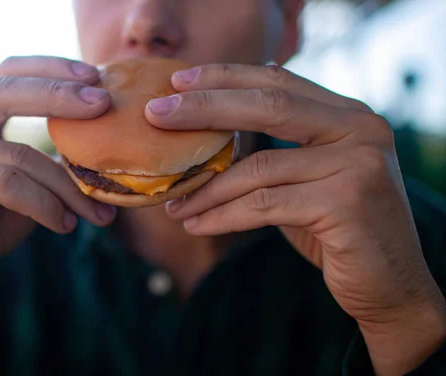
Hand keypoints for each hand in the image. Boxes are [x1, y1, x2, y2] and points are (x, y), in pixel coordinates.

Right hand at [0, 56, 116, 339]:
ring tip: (96, 213)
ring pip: (20, 155)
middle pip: (7, 92)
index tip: (95, 75)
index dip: (51, 68)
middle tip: (104, 104)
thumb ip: (47, 162)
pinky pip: (9, 185)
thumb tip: (101, 148)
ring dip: (67, 187)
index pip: (9, 73)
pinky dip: (45, 205)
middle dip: (61, 95)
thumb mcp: (24, 185)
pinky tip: (63, 225)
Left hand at [147, 64, 445, 374]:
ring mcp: (357, 163)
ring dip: (205, 186)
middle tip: (156, 115)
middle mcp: (359, 129)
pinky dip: (222, 215)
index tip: (177, 82)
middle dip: (203, 108)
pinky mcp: (346, 202)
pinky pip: (263, 205)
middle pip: (266, 106)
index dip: (224, 78)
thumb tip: (215, 130)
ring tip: (173, 201)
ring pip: (257, 167)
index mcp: (349, 115)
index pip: (278, 81)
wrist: (391, 286)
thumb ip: (276, 151)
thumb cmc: (339, 230)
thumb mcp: (307, 180)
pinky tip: (196, 224)